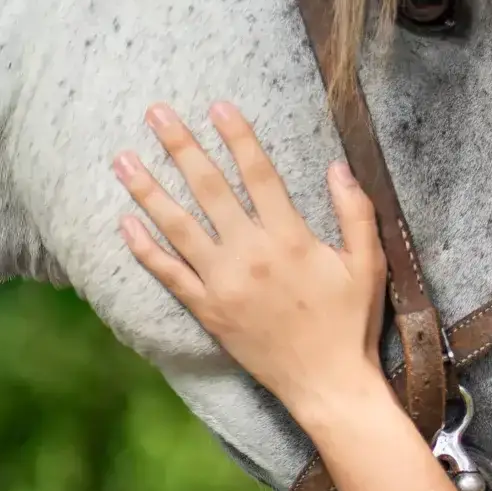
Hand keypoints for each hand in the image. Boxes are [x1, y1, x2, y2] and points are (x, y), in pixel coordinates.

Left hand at [113, 103, 388, 424]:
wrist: (328, 384)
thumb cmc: (351, 323)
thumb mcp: (368, 264)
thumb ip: (355, 213)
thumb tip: (338, 167)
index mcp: (291, 238)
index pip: (258, 174)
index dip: (237, 137)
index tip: (217, 106)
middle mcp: (251, 255)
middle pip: (209, 189)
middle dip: (181, 146)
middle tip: (156, 113)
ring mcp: (224, 284)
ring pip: (178, 227)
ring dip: (148, 190)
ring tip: (123, 159)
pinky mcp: (208, 311)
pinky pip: (169, 275)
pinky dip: (145, 249)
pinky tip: (125, 223)